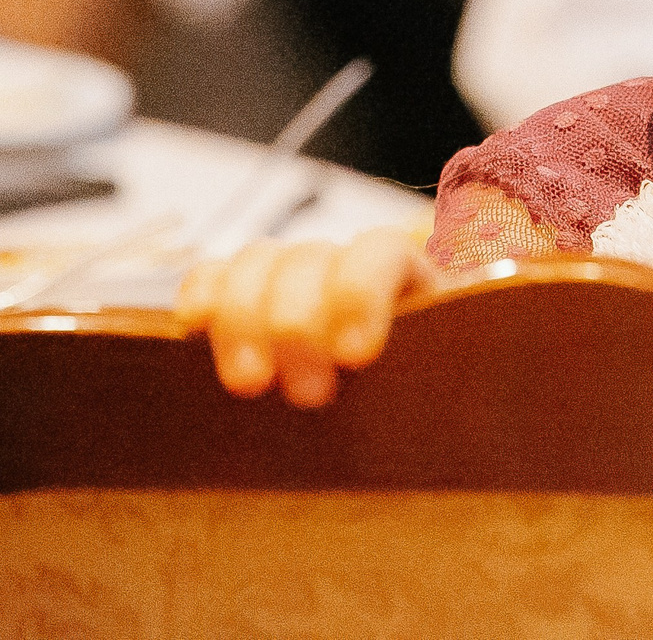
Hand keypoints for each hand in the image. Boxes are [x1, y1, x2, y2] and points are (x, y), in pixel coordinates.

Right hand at [174, 227, 437, 407]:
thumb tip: (457, 400)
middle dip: (296, 322)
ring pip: (260, 264)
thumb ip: (450, 379)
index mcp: (419, 277)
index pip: (381, 252)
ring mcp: (301, 278)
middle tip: (306, 393)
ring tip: (248, 383)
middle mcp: (355, 266)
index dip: (358, 291)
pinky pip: (217, 276)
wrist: (427, 396)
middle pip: (310, 260)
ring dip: (245, 318)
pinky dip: (203, 294)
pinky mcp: (252, 300)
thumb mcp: (460, 382)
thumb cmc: (444, 396)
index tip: (354, 354)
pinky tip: (191, 325)